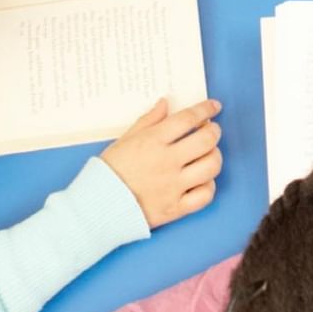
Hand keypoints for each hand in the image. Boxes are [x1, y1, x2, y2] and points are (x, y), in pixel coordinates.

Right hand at [99, 97, 223, 227]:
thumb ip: (148, 120)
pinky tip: (202, 180)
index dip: (206, 109)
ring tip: (208, 154)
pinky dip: (209, 185)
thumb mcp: (125, 139)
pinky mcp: (176, 208)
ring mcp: (174, 186)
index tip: (214, 106)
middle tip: (212, 130)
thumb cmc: (110, 171)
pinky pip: (205, 195)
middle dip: (214, 131)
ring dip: (215, 156)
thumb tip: (165, 103)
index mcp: (153, 141)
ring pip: (211, 166)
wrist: (97, 206)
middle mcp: (167, 162)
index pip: (189, 118)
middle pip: (206, 140)